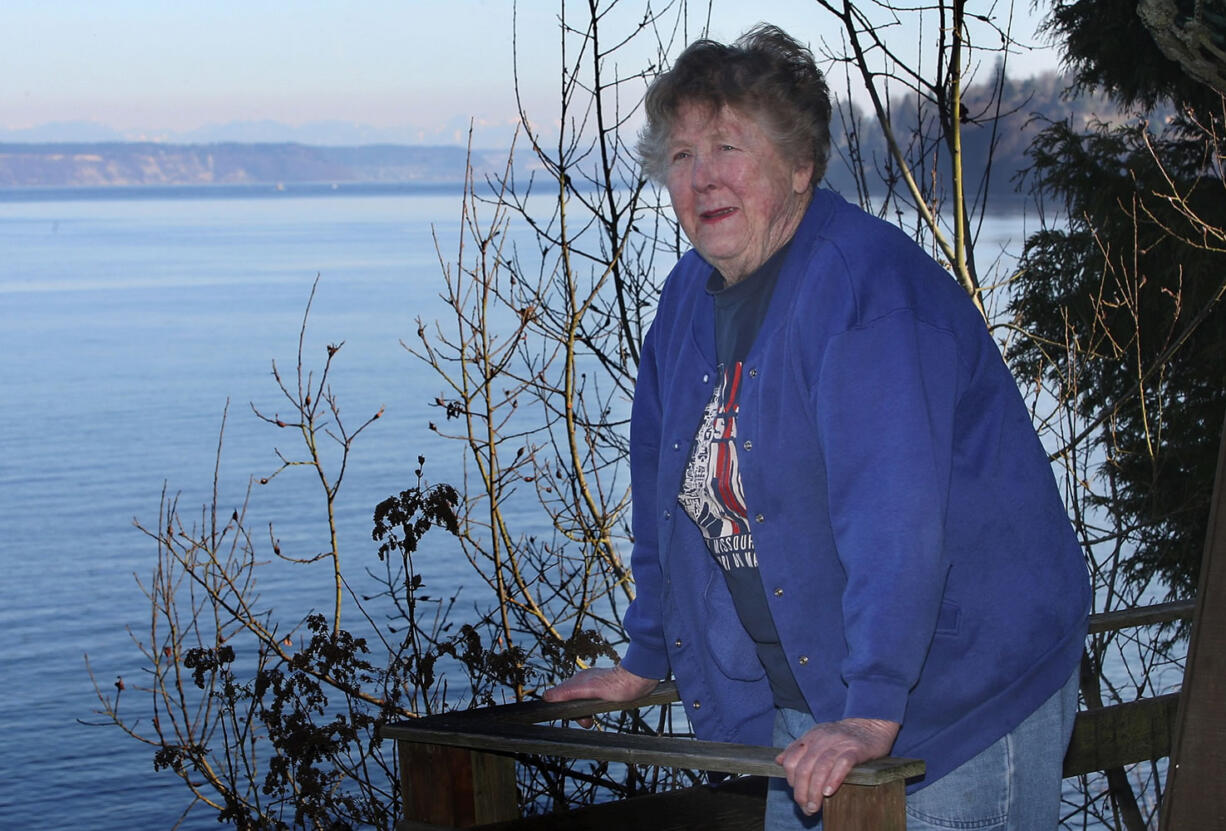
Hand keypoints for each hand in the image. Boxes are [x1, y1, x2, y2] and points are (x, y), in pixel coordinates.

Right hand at [542, 665, 657, 727]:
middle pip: (572, 702)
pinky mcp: (605, 691)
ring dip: (586, 714)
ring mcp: (595, 686)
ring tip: (592, 720)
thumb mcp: (587, 690)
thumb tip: (547, 697)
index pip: (561, 697)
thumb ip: (567, 692)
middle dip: (577, 714)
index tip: (573, 718)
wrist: (639, 680)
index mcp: (578, 680)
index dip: (564, 709)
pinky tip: (599, 712)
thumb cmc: (617, 684)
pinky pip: (593, 703)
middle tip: (587, 722)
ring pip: (583, 704)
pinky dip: (593, 710)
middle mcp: (585, 682)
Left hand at [775, 717, 899, 815]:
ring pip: (821, 768)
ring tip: (814, 806)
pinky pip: (842, 764)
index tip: (797, 794)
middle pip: (805, 767)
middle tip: (806, 808)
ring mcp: (839, 743)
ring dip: (815, 791)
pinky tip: (829, 792)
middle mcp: (822, 739)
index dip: (791, 780)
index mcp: (810, 737)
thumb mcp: (817, 737)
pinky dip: (834, 779)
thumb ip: (797, 748)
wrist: (871, 725)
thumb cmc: (842, 736)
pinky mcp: (856, 749)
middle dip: (802, 791)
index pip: (791, 760)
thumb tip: (779, 761)